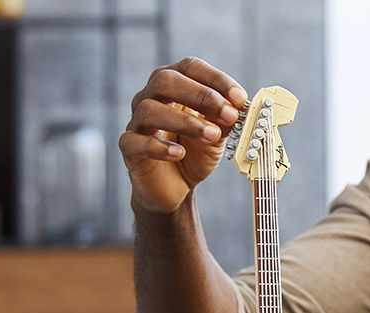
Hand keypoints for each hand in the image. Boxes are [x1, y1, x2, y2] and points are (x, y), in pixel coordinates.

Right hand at [120, 57, 248, 214]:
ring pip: (149, 110)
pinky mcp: (129, 147)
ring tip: (211, 136)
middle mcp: (151, 96)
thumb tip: (236, 108)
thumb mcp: (216, 133)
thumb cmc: (195, 152)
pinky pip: (134, 141)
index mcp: (174, 85)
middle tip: (228, 114)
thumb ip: (224, 120)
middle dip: (201, 96)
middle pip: (165, 80)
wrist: (177, 186)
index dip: (216, 79)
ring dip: (185, 121)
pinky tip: (178, 153)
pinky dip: (159, 147)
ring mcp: (137, 121)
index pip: (190, 68)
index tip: (240, 98)